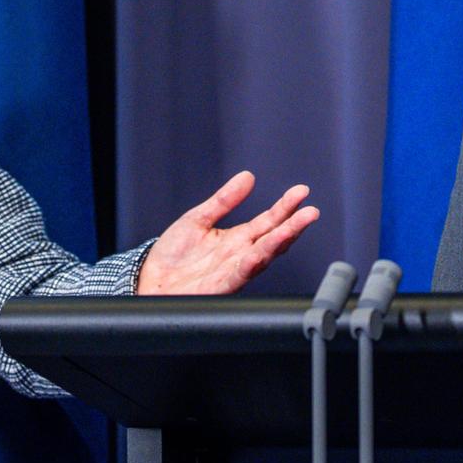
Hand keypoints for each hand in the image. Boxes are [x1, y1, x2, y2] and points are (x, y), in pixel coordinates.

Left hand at [136, 170, 318, 294]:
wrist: (151, 280)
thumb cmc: (174, 254)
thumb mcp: (198, 218)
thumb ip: (224, 200)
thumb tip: (247, 177)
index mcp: (237, 239)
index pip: (268, 221)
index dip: (285, 207)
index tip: (301, 192)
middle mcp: (240, 255)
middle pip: (273, 238)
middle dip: (293, 225)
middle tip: (311, 210)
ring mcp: (233, 271)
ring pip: (264, 255)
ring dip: (282, 241)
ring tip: (298, 225)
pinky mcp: (221, 286)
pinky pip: (240, 274)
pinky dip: (252, 263)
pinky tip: (261, 251)